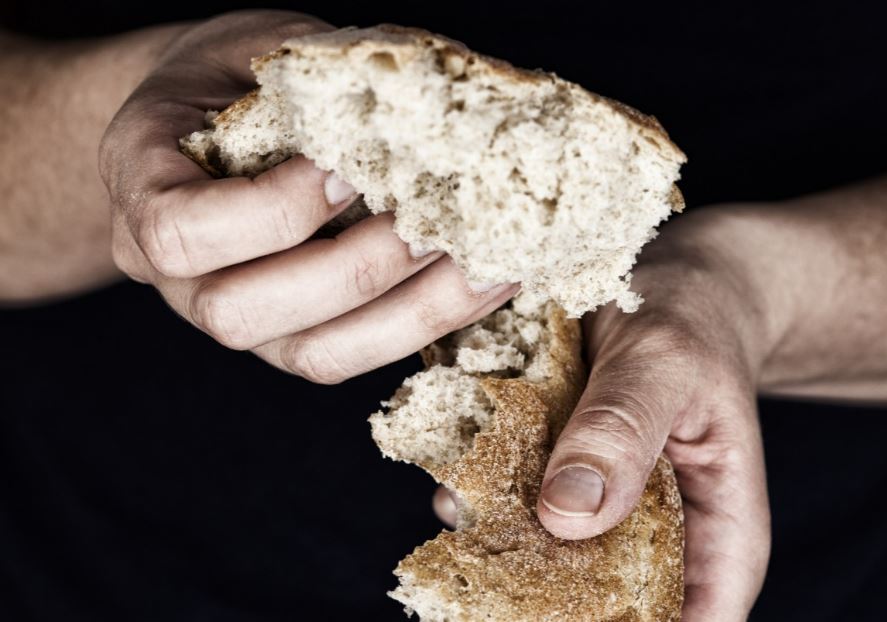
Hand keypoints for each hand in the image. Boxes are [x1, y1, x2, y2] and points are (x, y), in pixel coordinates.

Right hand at [99, 10, 517, 382]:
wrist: (211, 121)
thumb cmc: (234, 78)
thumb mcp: (258, 46)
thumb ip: (319, 71)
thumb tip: (444, 84)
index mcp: (142, 189)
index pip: (178, 233)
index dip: (271, 211)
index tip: (344, 167)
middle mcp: (176, 277)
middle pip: (239, 314)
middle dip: (352, 269)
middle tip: (429, 221)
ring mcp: (238, 319)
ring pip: (311, 355)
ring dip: (409, 313)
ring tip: (483, 263)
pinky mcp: (293, 339)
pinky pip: (355, 355)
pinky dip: (429, 323)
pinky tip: (486, 282)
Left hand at [435, 208, 771, 620]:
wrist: (660, 284)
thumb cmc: (687, 317)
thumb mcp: (663, 361)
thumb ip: (620, 433)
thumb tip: (567, 517)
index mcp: (721, 531)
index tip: (550, 612)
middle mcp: (663, 538)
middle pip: (611, 610)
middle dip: (545, 598)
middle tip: (486, 568)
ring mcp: (608, 516)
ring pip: (554, 569)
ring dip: (503, 550)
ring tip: (464, 510)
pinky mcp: (564, 485)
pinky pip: (521, 517)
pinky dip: (489, 506)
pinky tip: (458, 483)